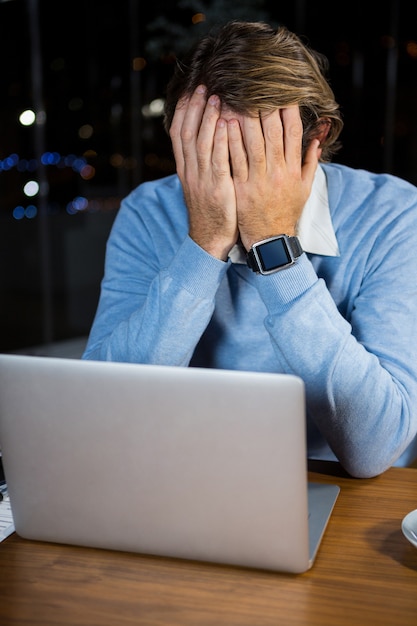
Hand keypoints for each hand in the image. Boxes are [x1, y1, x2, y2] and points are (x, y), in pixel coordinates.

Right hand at [169, 85, 238, 260]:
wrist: (209, 239)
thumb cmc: (210, 210)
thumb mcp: (201, 184)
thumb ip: (202, 162)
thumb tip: (207, 138)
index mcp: (185, 169)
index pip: (178, 134)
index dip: (184, 110)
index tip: (190, 91)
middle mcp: (190, 171)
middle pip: (187, 133)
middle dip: (194, 107)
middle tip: (202, 86)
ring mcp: (202, 180)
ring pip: (200, 143)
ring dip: (208, 118)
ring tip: (216, 97)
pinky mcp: (217, 189)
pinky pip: (217, 160)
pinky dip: (221, 141)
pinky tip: (227, 124)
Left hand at [227, 106, 320, 249]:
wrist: (270, 240)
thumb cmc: (286, 212)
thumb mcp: (304, 189)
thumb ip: (310, 162)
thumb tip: (317, 138)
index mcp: (293, 170)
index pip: (293, 133)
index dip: (289, 110)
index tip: (284, 92)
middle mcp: (277, 172)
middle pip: (273, 133)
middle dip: (266, 107)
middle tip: (258, 85)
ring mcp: (259, 180)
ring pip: (253, 143)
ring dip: (246, 118)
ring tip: (239, 96)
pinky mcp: (242, 188)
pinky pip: (235, 160)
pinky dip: (231, 141)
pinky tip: (225, 123)